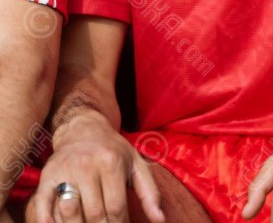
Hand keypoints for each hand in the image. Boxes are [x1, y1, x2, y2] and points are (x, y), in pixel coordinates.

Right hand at [26, 111, 164, 222]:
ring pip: (70, 213)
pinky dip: (49, 222)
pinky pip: (43, 207)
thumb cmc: (113, 150)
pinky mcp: (47, 176)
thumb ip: (150, 192)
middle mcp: (87, 165)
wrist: (82, 128)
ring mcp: (65, 171)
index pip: (116, 209)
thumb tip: (160, 220)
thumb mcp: (136, 164)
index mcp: (111, 162)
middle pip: (95, 215)